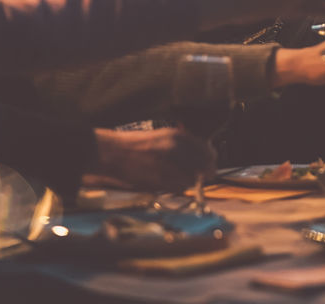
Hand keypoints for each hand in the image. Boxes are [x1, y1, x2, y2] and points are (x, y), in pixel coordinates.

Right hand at [87, 128, 214, 191]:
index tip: (209, 166)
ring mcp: (168, 165)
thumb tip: (202, 155)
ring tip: (181, 179)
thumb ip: (184, 144)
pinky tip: (170, 183)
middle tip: (202, 177)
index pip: (207, 151)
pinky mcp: (160, 179)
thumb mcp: (164, 136)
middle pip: (204, 167)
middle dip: (205, 174)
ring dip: (190, 182)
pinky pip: (178, 188)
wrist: (114, 153)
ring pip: (192, 179)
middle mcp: (177, 149)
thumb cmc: (136, 144)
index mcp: (178, 136)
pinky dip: (177, 188)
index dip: (210, 161)